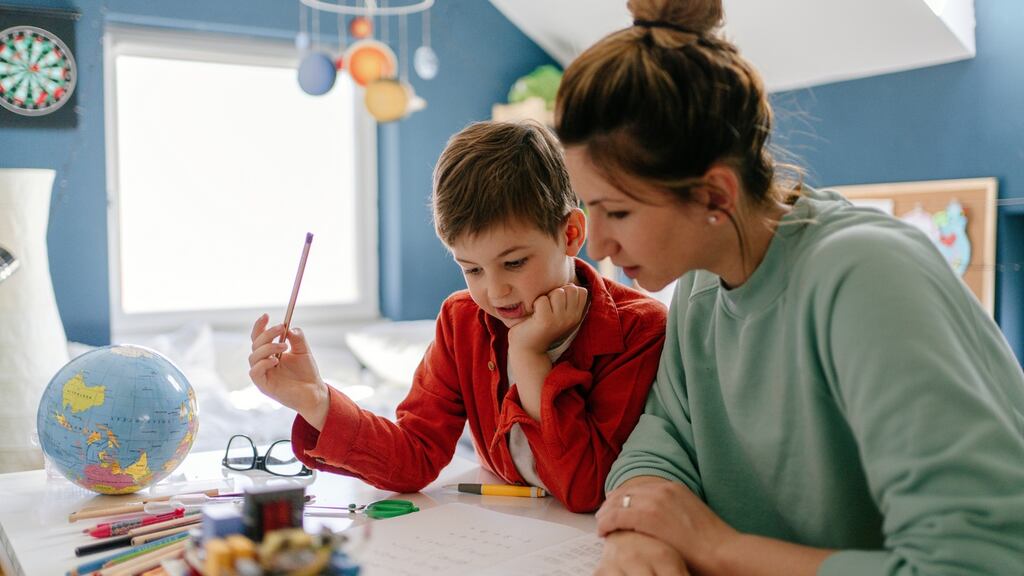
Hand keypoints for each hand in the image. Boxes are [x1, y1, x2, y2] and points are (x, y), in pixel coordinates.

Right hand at [248, 313, 328, 428]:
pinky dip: (263, 363)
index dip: (259, 326)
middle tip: (281, 328)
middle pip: (255, 344)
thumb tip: (289, 328)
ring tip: (284, 346)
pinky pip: (255, 372)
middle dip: (267, 334)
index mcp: (270, 353)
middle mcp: (263, 362)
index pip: (259, 337)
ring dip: (268, 347)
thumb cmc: (307, 372)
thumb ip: (297, 338)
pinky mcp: (263, 386)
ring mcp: (262, 374)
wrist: (314, 392)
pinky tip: (275, 360)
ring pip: (253, 356)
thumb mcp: (303, 351)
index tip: (266, 315)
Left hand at [508, 284, 587, 353]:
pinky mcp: (546, 321)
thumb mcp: (558, 313)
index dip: (567, 290)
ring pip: (558, 292)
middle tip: (547, 305)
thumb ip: (566, 299)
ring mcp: (560, 320)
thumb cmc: (540, 326)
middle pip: (571, 288)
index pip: (581, 291)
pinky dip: (535, 303)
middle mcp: (571, 318)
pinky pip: (542, 299)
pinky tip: (534, 314)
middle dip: (557, 291)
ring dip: (546, 297)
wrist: (527, 349)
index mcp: (576, 316)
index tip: (557, 301)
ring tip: (541, 309)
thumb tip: (569, 283)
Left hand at [598, 479, 738, 574]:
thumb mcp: (689, 516)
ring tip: (600, 526)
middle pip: (625, 492)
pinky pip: (617, 516)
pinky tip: (603, 532)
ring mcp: (655, 500)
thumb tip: (659, 520)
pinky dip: (607, 523)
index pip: (638, 488)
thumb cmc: (711, 542)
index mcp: (673, 487)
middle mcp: (663, 489)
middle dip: (610, 504)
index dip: (622, 497)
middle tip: (601, 516)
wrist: (723, 551)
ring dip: (606, 514)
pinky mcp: (649, 516)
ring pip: (618, 503)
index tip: (613, 506)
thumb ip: (671, 512)